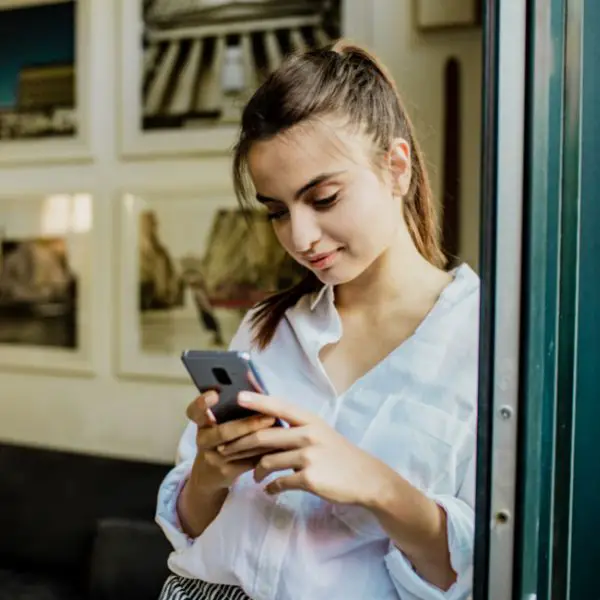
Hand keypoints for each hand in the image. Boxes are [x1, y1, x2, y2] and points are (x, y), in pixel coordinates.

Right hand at [186, 391, 276, 493]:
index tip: (215, 394)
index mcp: (202, 422)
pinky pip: (247, 462)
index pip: (194, 411)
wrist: (209, 475)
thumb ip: (232, 407)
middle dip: (248, 424)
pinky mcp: (225, 472)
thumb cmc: (221, 439)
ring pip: (238, 448)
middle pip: (223, 432)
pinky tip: (278, 445)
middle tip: (269, 416)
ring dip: (260, 438)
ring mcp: (213, 458)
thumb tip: (255, 381)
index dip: (202, 403)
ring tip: (278, 428)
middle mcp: (203, 439)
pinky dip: (263, 452)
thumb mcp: (220, 423)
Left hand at [218, 391, 394, 505]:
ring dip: (255, 471)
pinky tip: (269, 489)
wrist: (366, 478)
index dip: (257, 401)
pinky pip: (279, 482)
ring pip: (268, 461)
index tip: (237, 397)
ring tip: (254, 476)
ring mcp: (309, 456)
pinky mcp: (310, 478)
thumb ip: (296, 428)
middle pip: (264, 435)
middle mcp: (308, 434)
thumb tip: (265, 425)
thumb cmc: (339, 454)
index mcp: (310, 420)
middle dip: (240, 443)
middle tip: (225, 449)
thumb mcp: (320, 432)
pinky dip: (271, 487)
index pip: (278, 406)